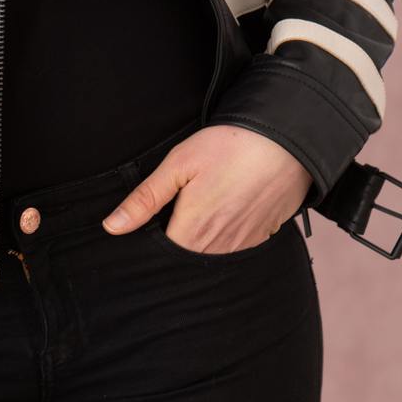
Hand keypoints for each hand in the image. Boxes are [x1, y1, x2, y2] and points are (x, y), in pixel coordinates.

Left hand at [101, 124, 313, 253]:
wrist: (288, 141)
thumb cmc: (230, 146)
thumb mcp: (179, 164)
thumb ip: (146, 200)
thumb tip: (112, 227)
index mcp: (193, 232)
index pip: (162, 257)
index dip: (150, 245)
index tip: (149, 227)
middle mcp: (219, 248)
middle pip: (187, 261)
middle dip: (174, 247)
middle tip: (175, 214)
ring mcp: (244, 245)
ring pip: (212, 257)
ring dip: (201, 244)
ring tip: (200, 211)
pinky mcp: (263, 236)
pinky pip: (236, 249)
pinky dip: (226, 238)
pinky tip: (225, 212)